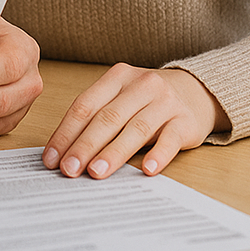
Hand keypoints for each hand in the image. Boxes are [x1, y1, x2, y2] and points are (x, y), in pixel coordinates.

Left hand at [43, 64, 227, 177]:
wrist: (197, 91)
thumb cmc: (149, 100)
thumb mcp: (122, 98)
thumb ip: (97, 118)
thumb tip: (64, 154)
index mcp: (118, 78)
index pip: (85, 105)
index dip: (66, 133)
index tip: (52, 159)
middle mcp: (141, 85)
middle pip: (108, 118)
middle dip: (85, 146)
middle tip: (69, 169)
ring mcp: (165, 102)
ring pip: (135, 128)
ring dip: (113, 153)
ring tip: (97, 172)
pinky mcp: (186, 121)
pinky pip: (170, 139)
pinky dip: (158, 154)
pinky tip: (146, 169)